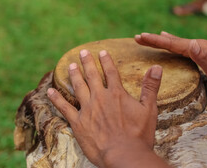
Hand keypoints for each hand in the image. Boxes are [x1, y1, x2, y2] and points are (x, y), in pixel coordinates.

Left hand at [47, 49, 166, 166]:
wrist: (124, 155)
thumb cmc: (139, 135)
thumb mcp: (149, 109)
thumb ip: (151, 87)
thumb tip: (156, 68)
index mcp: (117, 94)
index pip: (111, 72)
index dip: (106, 61)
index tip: (101, 52)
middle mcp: (100, 98)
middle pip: (92, 76)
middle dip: (87, 63)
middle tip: (82, 52)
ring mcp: (87, 110)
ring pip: (78, 87)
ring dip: (74, 75)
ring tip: (70, 65)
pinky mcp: (78, 123)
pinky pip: (64, 108)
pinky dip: (56, 99)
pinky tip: (49, 91)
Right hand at [135, 32, 206, 90]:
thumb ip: (203, 56)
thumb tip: (191, 43)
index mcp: (196, 48)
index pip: (171, 43)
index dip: (155, 40)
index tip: (140, 37)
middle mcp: (196, 45)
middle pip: (170, 41)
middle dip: (153, 39)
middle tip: (138, 36)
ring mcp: (199, 48)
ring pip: (175, 42)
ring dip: (161, 40)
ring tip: (150, 37)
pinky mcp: (201, 52)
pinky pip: (181, 46)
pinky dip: (172, 43)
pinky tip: (170, 40)